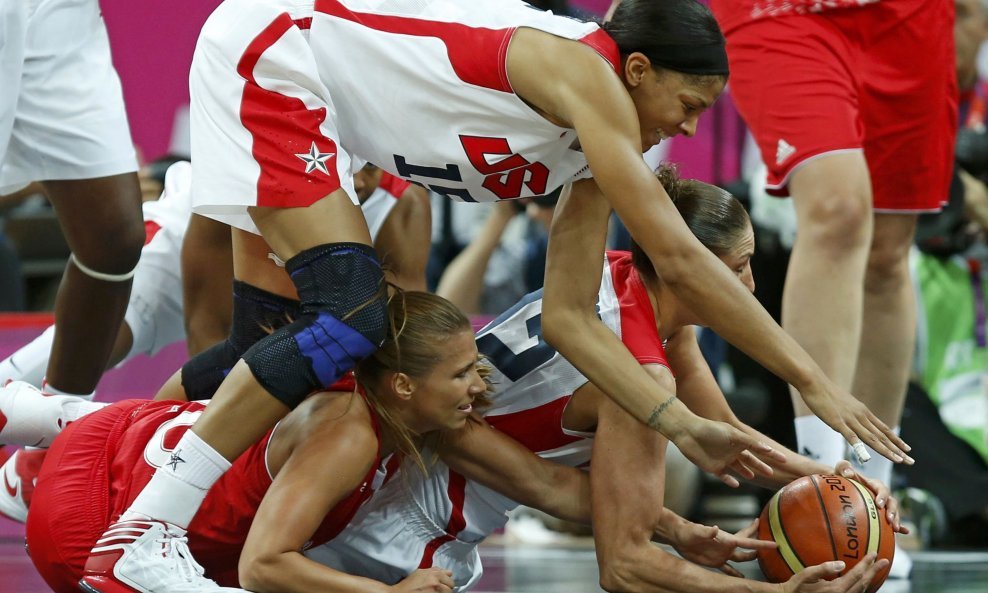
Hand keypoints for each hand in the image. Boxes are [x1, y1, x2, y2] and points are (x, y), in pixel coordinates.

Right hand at [392, 568, 454, 592]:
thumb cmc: (408, 584)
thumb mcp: (420, 573)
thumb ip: (434, 571)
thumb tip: (446, 572)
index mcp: (433, 574)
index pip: (450, 577)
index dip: (447, 582)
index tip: (443, 585)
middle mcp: (436, 582)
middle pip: (451, 586)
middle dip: (447, 589)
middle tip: (439, 591)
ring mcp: (434, 591)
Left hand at [669, 518, 775, 577]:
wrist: (678, 537)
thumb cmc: (687, 531)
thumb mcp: (697, 531)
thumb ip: (706, 532)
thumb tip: (714, 528)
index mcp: (726, 539)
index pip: (747, 541)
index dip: (762, 543)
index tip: (776, 543)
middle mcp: (727, 546)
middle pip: (747, 546)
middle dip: (760, 545)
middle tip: (774, 544)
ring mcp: (722, 554)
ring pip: (741, 558)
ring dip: (750, 560)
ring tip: (762, 562)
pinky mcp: (715, 562)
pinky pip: (728, 570)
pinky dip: (735, 575)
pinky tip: (742, 580)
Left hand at [673, 417, 785, 486]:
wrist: (687, 432)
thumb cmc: (711, 429)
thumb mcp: (732, 434)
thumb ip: (750, 443)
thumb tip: (768, 449)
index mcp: (739, 441)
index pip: (759, 449)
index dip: (772, 455)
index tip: (785, 460)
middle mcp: (732, 450)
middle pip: (750, 461)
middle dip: (761, 466)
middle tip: (772, 473)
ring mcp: (723, 460)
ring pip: (738, 469)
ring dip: (746, 472)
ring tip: (754, 476)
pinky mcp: (712, 468)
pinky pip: (724, 477)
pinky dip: (730, 481)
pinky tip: (736, 484)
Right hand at [780, 553, 887, 592]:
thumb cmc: (796, 587)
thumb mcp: (806, 575)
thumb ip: (824, 569)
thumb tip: (841, 563)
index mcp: (836, 589)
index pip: (857, 574)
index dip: (867, 564)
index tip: (875, 554)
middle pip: (864, 583)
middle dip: (874, 571)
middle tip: (884, 561)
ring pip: (862, 590)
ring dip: (870, 578)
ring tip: (876, 569)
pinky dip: (863, 586)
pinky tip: (863, 581)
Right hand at [797, 377, 912, 465]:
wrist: (814, 382)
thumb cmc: (825, 392)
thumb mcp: (843, 404)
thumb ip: (850, 415)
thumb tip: (852, 423)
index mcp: (862, 412)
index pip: (883, 429)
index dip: (896, 440)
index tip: (907, 449)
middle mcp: (860, 416)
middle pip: (882, 436)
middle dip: (897, 449)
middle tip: (910, 461)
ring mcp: (850, 419)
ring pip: (871, 438)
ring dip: (886, 450)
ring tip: (899, 460)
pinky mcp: (837, 421)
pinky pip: (850, 436)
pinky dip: (859, 447)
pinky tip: (866, 457)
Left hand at [833, 461, 907, 533]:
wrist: (842, 487)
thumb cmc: (842, 477)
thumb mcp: (841, 470)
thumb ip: (843, 467)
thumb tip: (849, 472)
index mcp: (873, 484)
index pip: (882, 489)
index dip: (882, 496)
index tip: (879, 504)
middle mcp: (881, 494)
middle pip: (891, 501)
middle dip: (892, 510)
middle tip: (889, 519)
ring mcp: (883, 505)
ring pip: (893, 511)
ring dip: (896, 519)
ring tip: (895, 528)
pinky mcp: (882, 513)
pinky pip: (892, 520)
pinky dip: (900, 525)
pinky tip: (905, 532)